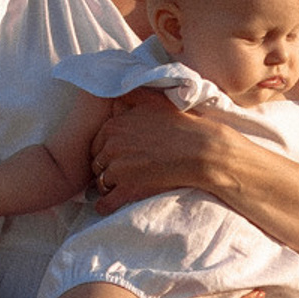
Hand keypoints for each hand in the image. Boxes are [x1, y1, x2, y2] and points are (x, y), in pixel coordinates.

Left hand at [89, 88, 226, 212]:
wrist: (201, 149)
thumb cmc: (182, 124)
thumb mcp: (155, 100)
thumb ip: (133, 95)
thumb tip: (119, 91)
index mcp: (114, 126)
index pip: (98, 142)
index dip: (106, 149)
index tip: (118, 154)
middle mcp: (112, 147)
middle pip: (97, 162)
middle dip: (106, 167)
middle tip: (120, 171)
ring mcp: (118, 170)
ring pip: (100, 182)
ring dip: (107, 185)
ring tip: (119, 185)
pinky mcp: (128, 189)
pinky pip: (106, 203)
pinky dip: (105, 206)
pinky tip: (109, 205)